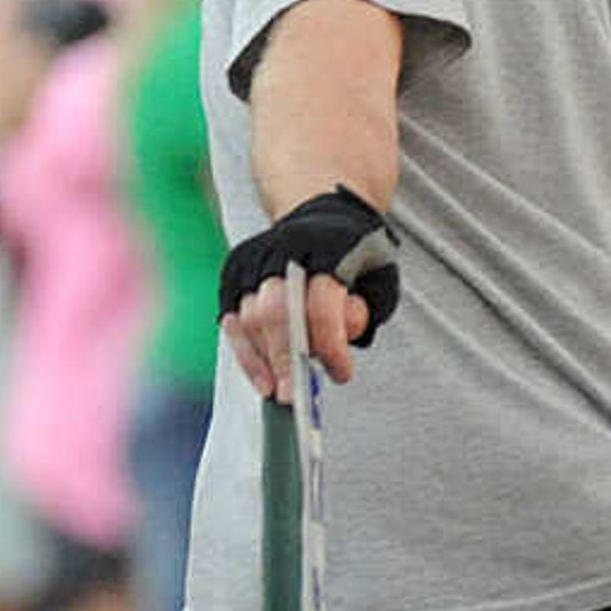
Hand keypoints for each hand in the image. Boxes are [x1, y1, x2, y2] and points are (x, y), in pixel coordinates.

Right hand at [218, 188, 396, 400]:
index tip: (340, 373)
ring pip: (249, 316)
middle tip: (295, 396)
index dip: (330, 345)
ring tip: (277, 390)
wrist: (320, 214)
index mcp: (327, 248)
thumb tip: (336, 340)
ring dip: (262, 359)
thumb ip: (364, 310)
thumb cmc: (355, 253)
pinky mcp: (234, 272)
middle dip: (285, 359)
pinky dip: (244, 350)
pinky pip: (232, 317)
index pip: (321, 304)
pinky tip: (260, 376)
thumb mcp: (378, 277)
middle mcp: (283, 252)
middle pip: (276, 312)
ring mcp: (253, 260)